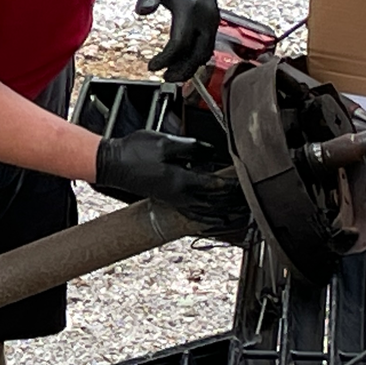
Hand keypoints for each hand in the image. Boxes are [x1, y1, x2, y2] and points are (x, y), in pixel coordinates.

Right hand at [93, 130, 248, 224]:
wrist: (112, 164)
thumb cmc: (134, 151)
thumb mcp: (165, 143)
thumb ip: (192, 147)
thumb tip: (212, 151)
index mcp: (181, 181)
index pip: (216, 186)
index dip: (234, 185)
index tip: (249, 180)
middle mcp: (179, 196)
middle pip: (215, 205)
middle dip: (236, 204)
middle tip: (253, 202)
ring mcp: (174, 201)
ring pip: (206, 214)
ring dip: (225, 216)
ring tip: (242, 217)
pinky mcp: (168, 201)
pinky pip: (193, 216)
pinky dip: (207, 221)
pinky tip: (214, 222)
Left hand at [135, 0, 218, 81]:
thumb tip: (142, 12)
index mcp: (190, 6)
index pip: (180, 43)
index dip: (166, 59)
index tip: (152, 66)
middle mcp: (205, 14)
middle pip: (197, 54)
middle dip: (181, 70)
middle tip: (165, 78)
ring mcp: (212, 17)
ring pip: (206, 51)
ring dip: (191, 66)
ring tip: (173, 74)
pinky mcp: (213, 18)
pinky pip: (209, 44)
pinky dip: (198, 56)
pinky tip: (184, 61)